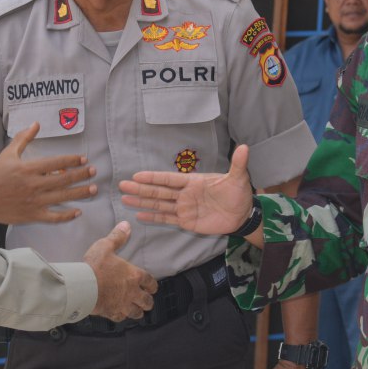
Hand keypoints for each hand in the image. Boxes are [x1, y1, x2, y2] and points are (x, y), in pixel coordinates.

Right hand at [0, 122, 96, 227]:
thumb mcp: (8, 154)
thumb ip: (24, 138)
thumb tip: (36, 124)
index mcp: (28, 169)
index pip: (56, 163)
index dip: (72, 160)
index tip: (83, 159)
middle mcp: (34, 185)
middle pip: (63, 180)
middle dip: (81, 175)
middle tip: (93, 171)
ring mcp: (34, 201)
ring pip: (63, 197)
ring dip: (80, 193)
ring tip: (93, 189)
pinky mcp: (32, 215)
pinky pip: (53, 216)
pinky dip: (66, 215)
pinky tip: (78, 212)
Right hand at [84, 221, 158, 321]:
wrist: (83, 286)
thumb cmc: (95, 266)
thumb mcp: (105, 246)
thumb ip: (117, 237)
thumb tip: (126, 225)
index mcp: (134, 275)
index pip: (150, 282)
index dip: (152, 285)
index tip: (152, 287)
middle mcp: (132, 292)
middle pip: (147, 301)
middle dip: (148, 301)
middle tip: (147, 301)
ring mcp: (123, 304)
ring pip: (137, 312)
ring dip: (138, 311)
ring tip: (138, 311)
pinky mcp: (112, 313)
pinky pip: (121, 318)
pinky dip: (122, 316)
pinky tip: (120, 314)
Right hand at [118, 144, 252, 234]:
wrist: (242, 215)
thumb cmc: (238, 194)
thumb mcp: (239, 178)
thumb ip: (238, 164)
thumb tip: (245, 147)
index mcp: (193, 182)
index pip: (169, 179)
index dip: (153, 177)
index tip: (137, 176)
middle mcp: (184, 194)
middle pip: (158, 191)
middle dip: (140, 189)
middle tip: (122, 186)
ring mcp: (184, 208)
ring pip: (159, 204)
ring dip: (142, 202)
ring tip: (125, 199)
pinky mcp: (186, 221)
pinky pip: (166, 219)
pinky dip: (153, 217)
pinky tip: (139, 215)